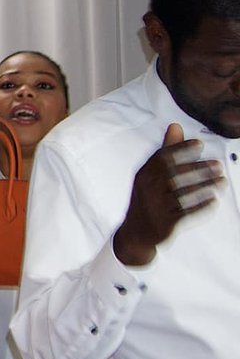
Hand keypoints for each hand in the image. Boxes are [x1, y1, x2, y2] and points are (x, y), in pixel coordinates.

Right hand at [113, 124, 223, 266]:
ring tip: (221, 181)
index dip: (181, 149)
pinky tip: (213, 200)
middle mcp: (147, 190)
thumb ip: (165, 151)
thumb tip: (175, 126)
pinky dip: (201, 207)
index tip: (199, 144)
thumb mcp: (150, 174)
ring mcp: (156, 207)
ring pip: (183, 194)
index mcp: (143, 176)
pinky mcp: (166, 222)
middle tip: (217, 165)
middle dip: (198, 169)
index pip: (162, 158)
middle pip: (175, 175)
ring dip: (205, 186)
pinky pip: (187, 213)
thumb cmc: (146, 198)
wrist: (137, 232)